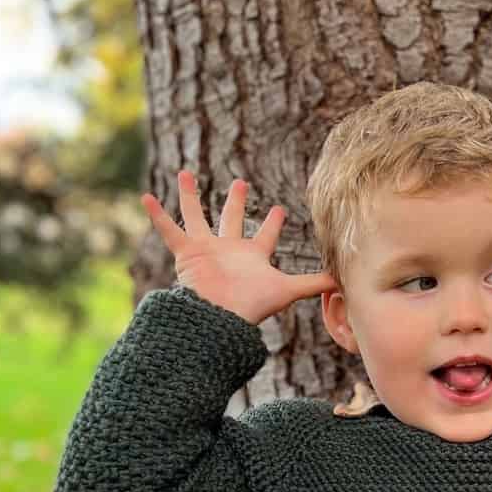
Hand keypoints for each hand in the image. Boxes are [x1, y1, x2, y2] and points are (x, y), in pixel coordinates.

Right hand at [142, 171, 337, 324]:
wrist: (219, 317)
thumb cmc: (252, 305)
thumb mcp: (288, 290)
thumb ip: (315, 283)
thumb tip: (347, 279)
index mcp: (252, 256)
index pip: (266, 235)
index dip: (273, 223)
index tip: (279, 209)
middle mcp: (228, 250)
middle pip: (232, 220)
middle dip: (236, 202)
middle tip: (240, 181)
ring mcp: (205, 250)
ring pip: (196, 216)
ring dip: (190, 196)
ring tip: (184, 173)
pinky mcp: (186, 252)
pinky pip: (168, 230)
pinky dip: (157, 215)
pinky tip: (145, 197)